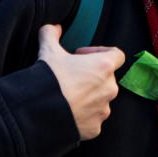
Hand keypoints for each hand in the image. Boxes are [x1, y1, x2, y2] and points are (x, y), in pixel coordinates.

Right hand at [38, 24, 124, 140]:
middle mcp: (110, 88)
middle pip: (107, 78)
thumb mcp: (48, 50)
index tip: (81, 56)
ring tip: (68, 95)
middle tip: (71, 75)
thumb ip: (51, 33)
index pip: (117, 54)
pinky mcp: (95, 128)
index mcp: (104, 67)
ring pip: (101, 99)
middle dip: (91, 76)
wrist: (40, 112)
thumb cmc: (50, 79)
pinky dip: (83, 115)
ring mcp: (103, 110)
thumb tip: (53, 28)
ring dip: (89, 96)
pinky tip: (67, 111)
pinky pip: (92, 119)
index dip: (100, 52)